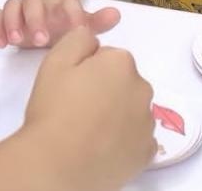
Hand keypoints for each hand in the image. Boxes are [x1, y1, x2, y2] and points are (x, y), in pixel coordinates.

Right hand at [0, 0, 120, 48]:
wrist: (46, 17)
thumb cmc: (65, 26)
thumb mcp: (81, 26)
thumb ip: (96, 22)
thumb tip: (116, 14)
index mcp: (60, 7)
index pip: (66, 5)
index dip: (71, 13)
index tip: (76, 26)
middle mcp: (39, 8)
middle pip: (34, 5)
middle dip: (37, 20)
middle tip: (42, 39)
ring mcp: (21, 14)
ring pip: (12, 6)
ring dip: (13, 21)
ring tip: (17, 40)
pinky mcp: (7, 24)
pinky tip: (1, 44)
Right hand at [19, 28, 155, 189]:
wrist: (57, 163)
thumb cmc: (54, 109)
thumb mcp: (55, 61)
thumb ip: (78, 38)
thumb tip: (93, 38)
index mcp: (121, 63)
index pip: (107, 58)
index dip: (86, 70)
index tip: (71, 87)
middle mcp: (142, 88)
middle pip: (123, 83)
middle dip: (106, 91)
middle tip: (76, 109)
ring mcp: (147, 122)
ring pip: (131, 110)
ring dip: (116, 115)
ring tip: (86, 131)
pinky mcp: (146, 152)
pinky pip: (137, 139)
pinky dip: (123, 141)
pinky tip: (101, 147)